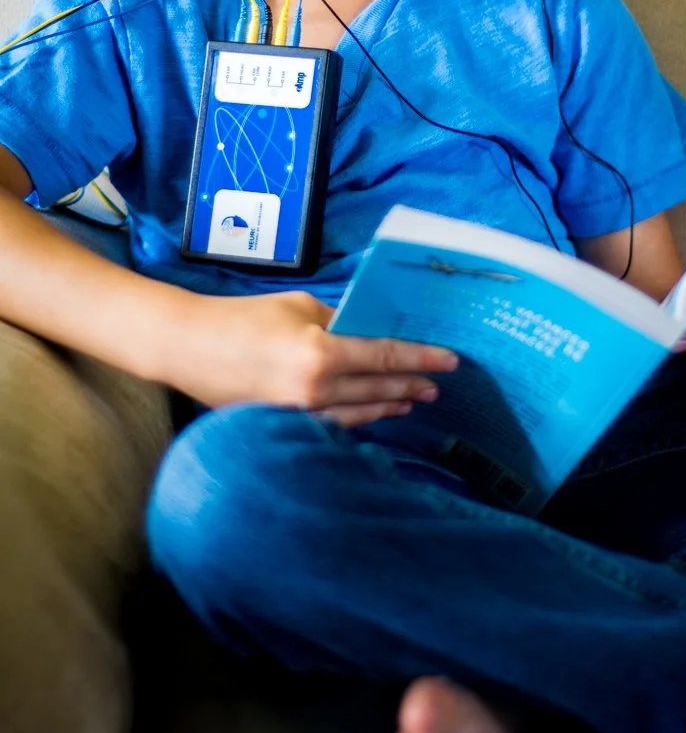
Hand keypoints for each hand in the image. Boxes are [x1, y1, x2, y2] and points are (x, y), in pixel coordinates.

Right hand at [162, 289, 457, 424]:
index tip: (450, 363)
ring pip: (359, 414)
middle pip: (378, 390)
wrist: (188, 347)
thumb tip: (366, 331)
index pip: (386, 358)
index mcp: (322, 353)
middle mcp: (316, 390)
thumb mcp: (299, 307)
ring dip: (388, 406)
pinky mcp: (284, 425)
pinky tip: (370, 415)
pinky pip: (332, 424)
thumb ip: (337, 322)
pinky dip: (356, 418)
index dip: (422, 360)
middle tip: (435, 386)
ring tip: (410, 402)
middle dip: (411, 386)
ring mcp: (299, 414)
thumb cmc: (243, 318)